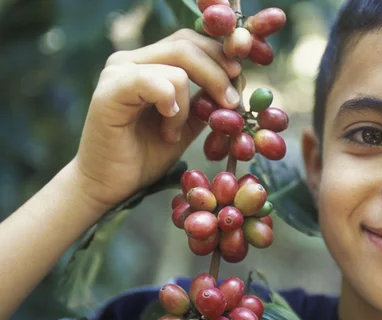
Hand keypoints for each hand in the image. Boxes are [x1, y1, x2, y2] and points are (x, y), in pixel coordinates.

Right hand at [73, 29, 241, 210]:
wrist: (109, 185)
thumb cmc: (146, 154)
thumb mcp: (187, 123)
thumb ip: (205, 100)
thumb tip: (235, 82)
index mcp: (148, 62)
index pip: (190, 41)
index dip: (219, 56)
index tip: (239, 80)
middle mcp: (130, 59)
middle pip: (187, 45)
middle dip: (218, 73)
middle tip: (231, 103)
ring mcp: (117, 72)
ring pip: (177, 66)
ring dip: (189, 104)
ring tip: (175, 132)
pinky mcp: (110, 91)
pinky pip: (156, 83)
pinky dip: (172, 107)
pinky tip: (167, 130)